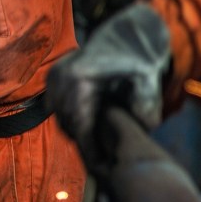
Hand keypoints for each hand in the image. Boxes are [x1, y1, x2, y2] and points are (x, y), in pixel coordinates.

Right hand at [45, 3, 172, 153]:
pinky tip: (87, 122)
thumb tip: (143, 129)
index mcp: (81, 79)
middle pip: (66, 121)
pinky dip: (68, 116)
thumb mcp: (148, 82)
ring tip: (94, 140)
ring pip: (58, 115)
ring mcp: (54, 75)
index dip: (88, 147)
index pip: (79, 123)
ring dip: (74, 129)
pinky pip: (55, 106)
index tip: (100, 163)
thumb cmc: (137, 62)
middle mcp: (62, 77)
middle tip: (99, 155)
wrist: (124, 37)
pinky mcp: (52, 76)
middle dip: (82, 140)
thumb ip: (147, 106)